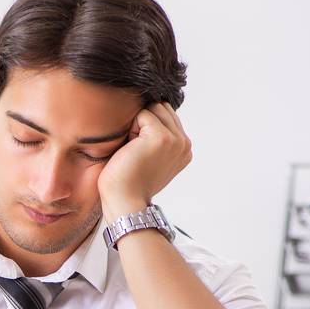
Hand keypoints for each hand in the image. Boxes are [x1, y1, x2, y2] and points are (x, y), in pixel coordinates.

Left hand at [96, 102, 191, 220]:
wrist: (124, 201)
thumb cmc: (128, 181)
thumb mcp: (150, 157)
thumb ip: (157, 137)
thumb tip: (149, 110)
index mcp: (184, 148)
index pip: (167, 115)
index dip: (147, 127)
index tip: (140, 152)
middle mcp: (184, 143)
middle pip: (161, 108)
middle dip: (143, 123)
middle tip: (135, 150)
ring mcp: (175, 140)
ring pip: (153, 108)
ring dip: (137, 125)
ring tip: (133, 149)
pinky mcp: (162, 137)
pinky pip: (142, 114)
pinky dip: (130, 128)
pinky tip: (130, 149)